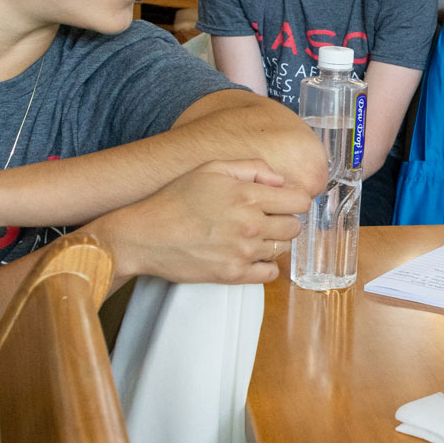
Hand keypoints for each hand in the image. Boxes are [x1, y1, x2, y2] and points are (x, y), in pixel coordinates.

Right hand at [90, 160, 310, 287]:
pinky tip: (248, 255)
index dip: (293, 201)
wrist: (143, 235)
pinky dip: (264, 266)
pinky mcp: (233, 275)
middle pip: (294, 227)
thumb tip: (280, 181)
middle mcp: (251, 224)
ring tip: (249, 236)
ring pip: (282, 250)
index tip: (282, 203)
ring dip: (272, 243)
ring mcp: (243, 252)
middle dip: (283, 221)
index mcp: (248, 196)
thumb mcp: (211, 169)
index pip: (300, 201)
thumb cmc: (175, 198)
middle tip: (264, 220)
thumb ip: (251, 168)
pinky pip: (270, 274)